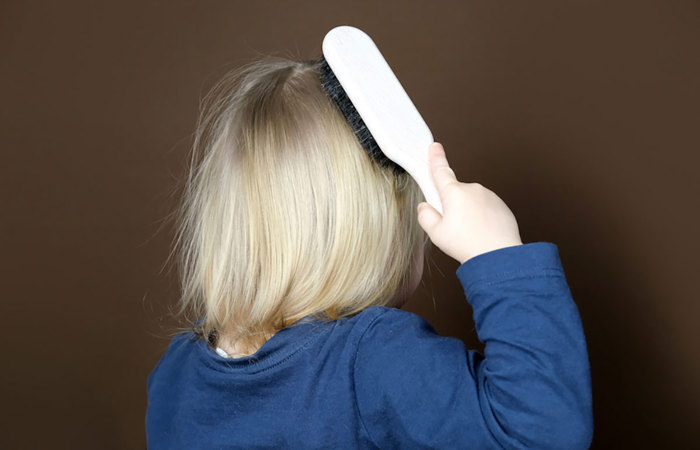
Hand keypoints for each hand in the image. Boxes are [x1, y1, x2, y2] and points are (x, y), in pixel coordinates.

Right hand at [417, 142, 522, 263]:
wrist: (498, 255)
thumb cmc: (467, 244)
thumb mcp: (436, 233)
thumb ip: (425, 216)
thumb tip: (425, 207)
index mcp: (453, 192)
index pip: (440, 171)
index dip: (436, 158)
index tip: (434, 147)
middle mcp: (472, 189)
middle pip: (455, 193)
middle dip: (452, 205)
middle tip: (453, 227)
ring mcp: (489, 196)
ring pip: (471, 202)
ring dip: (468, 213)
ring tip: (470, 234)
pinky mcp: (501, 206)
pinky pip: (486, 209)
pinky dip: (482, 219)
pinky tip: (481, 234)